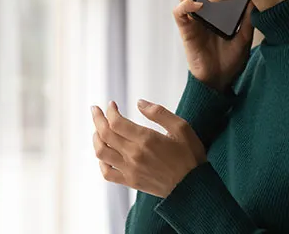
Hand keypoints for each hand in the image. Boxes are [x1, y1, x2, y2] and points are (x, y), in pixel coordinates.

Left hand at [91, 100, 205, 197]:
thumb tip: (139, 102)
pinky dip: (101, 161)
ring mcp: (130, 170)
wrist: (193, 187)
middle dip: (98, 119)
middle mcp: (134, 155)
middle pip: (105, 134)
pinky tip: (104, 153)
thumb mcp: (182, 128)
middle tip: (96, 110)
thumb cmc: (190, 155)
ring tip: (98, 129)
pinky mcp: (130, 182)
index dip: (110, 111)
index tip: (111, 104)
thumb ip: (159, 113)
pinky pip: (107, 173)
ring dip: (96, 138)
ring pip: (101, 152)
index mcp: (146, 139)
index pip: (116, 122)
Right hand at [173, 0, 254, 90]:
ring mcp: (193, 21)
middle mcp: (203, 14)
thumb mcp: (244, 35)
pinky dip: (185, 5)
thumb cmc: (231, 60)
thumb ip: (247, 18)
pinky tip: (198, 5)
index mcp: (216, 13)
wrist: (221, 80)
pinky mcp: (186, 30)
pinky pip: (179, 12)